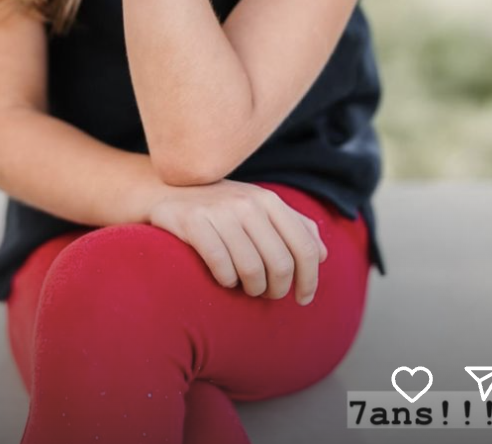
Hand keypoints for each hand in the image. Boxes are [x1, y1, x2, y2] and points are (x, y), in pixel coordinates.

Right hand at [148, 178, 327, 304]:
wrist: (168, 191)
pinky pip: (220, 266)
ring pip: (251, 270)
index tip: (303, 299)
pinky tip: (223, 278)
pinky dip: (226, 281)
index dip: (309, 280)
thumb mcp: (260, 209)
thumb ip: (295, 227)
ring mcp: (220, 212)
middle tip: (267, 294)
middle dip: (277, 290)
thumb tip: (323, 254)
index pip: (305, 248)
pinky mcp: (193, 223)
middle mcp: (248, 203)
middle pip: (280, 265)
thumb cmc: (222, 208)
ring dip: (251, 289)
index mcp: (270, 201)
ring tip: (245, 288)